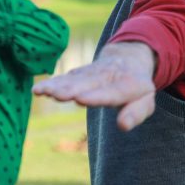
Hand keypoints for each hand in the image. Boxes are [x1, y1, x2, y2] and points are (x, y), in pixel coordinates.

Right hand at [32, 42, 156, 131]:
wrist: (129, 58)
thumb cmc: (138, 87)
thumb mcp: (146, 101)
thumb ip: (136, 113)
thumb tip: (123, 126)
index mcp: (128, 84)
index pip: (112, 92)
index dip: (97, 96)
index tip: (80, 99)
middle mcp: (108, 76)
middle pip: (89, 83)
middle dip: (73, 88)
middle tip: (58, 95)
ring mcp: (92, 72)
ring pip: (74, 79)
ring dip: (57, 85)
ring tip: (41, 92)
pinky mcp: (81, 73)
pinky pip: (66, 77)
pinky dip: (52, 82)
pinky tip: (37, 89)